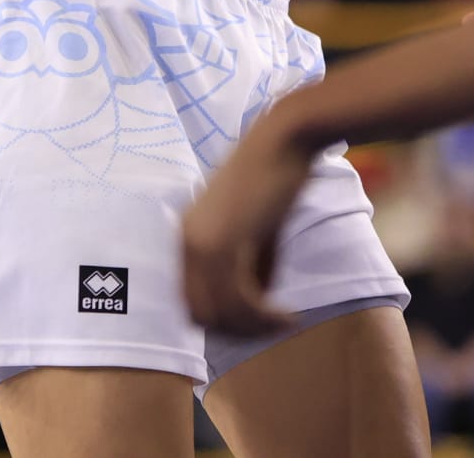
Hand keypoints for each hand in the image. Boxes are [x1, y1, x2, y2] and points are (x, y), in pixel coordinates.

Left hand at [181, 112, 312, 336]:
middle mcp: (184, 242)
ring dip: (255, 328)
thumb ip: (247, 273)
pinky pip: (239, 302)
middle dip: (238, 331)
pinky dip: (265, 318)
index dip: (224, 324)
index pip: (191, 304)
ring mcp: (199, 242)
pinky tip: (289, 315)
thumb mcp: (258, 237)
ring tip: (285, 321)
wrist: (284, 140)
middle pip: (200, 315)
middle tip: (273, 327)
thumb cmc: (275, 182)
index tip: (257, 326)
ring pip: (219, 313)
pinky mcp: (222, 242)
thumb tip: (252, 315)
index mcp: (185, 238)